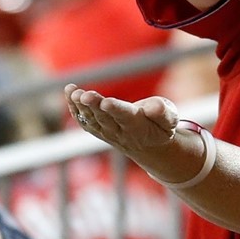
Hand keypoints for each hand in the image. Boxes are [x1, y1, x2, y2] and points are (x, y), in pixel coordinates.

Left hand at [65, 84, 206, 184]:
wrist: (148, 146)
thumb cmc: (160, 126)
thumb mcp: (169, 119)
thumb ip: (163, 113)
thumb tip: (154, 106)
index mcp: (139, 128)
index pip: (126, 118)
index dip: (116, 110)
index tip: (106, 102)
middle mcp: (120, 132)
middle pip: (104, 119)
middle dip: (94, 106)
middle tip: (84, 95)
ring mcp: (106, 133)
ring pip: (92, 120)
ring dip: (81, 107)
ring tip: (74, 92)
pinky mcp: (97, 130)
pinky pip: (84, 120)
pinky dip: (74, 108)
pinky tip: (70, 92)